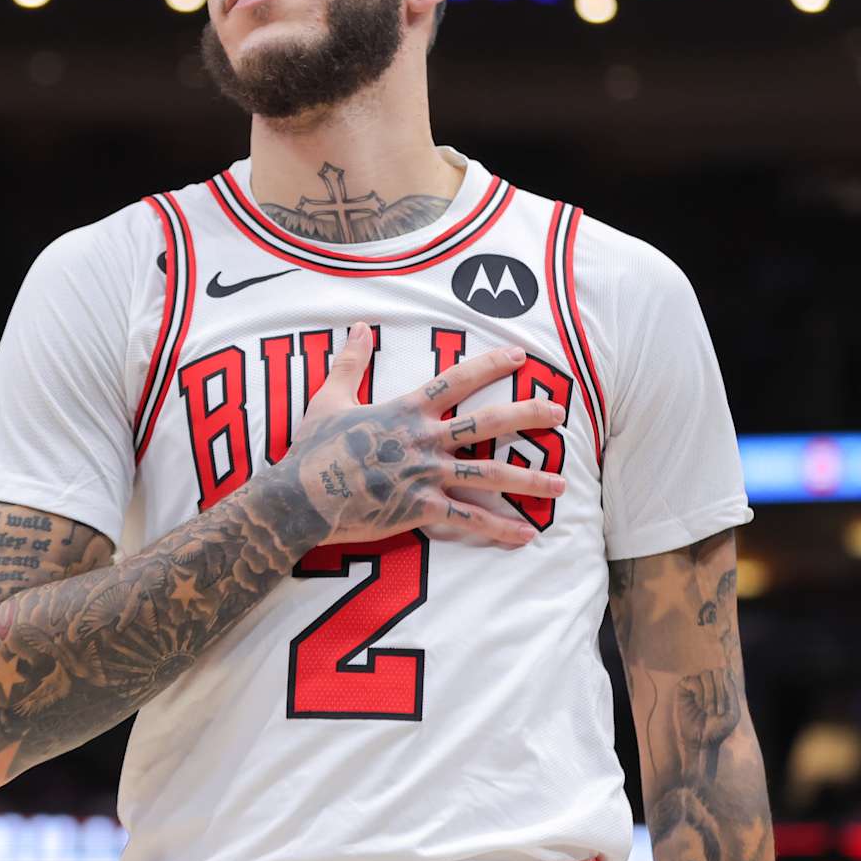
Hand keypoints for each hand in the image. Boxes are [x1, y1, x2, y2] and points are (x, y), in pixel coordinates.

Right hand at [286, 322, 566, 548]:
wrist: (298, 498)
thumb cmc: (312, 450)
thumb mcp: (328, 398)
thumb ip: (350, 362)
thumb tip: (360, 326)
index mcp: (405, 411)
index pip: (457, 380)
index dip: (490, 366)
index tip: (520, 356)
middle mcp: (424, 440)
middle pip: (487, 424)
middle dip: (527, 415)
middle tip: (560, 411)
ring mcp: (425, 476)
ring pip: (489, 476)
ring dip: (528, 480)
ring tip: (561, 486)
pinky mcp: (420, 510)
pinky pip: (468, 520)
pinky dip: (499, 528)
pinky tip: (527, 534)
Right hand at [677, 669, 740, 773]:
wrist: (702, 741)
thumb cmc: (718, 729)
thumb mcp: (733, 713)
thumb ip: (732, 691)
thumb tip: (725, 671)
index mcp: (722, 687)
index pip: (726, 673)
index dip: (727, 687)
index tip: (725, 707)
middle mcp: (709, 683)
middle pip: (717, 672)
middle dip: (720, 692)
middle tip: (718, 711)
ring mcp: (696, 684)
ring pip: (706, 675)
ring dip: (710, 695)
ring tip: (708, 711)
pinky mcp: (683, 688)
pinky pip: (693, 680)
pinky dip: (698, 693)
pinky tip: (698, 705)